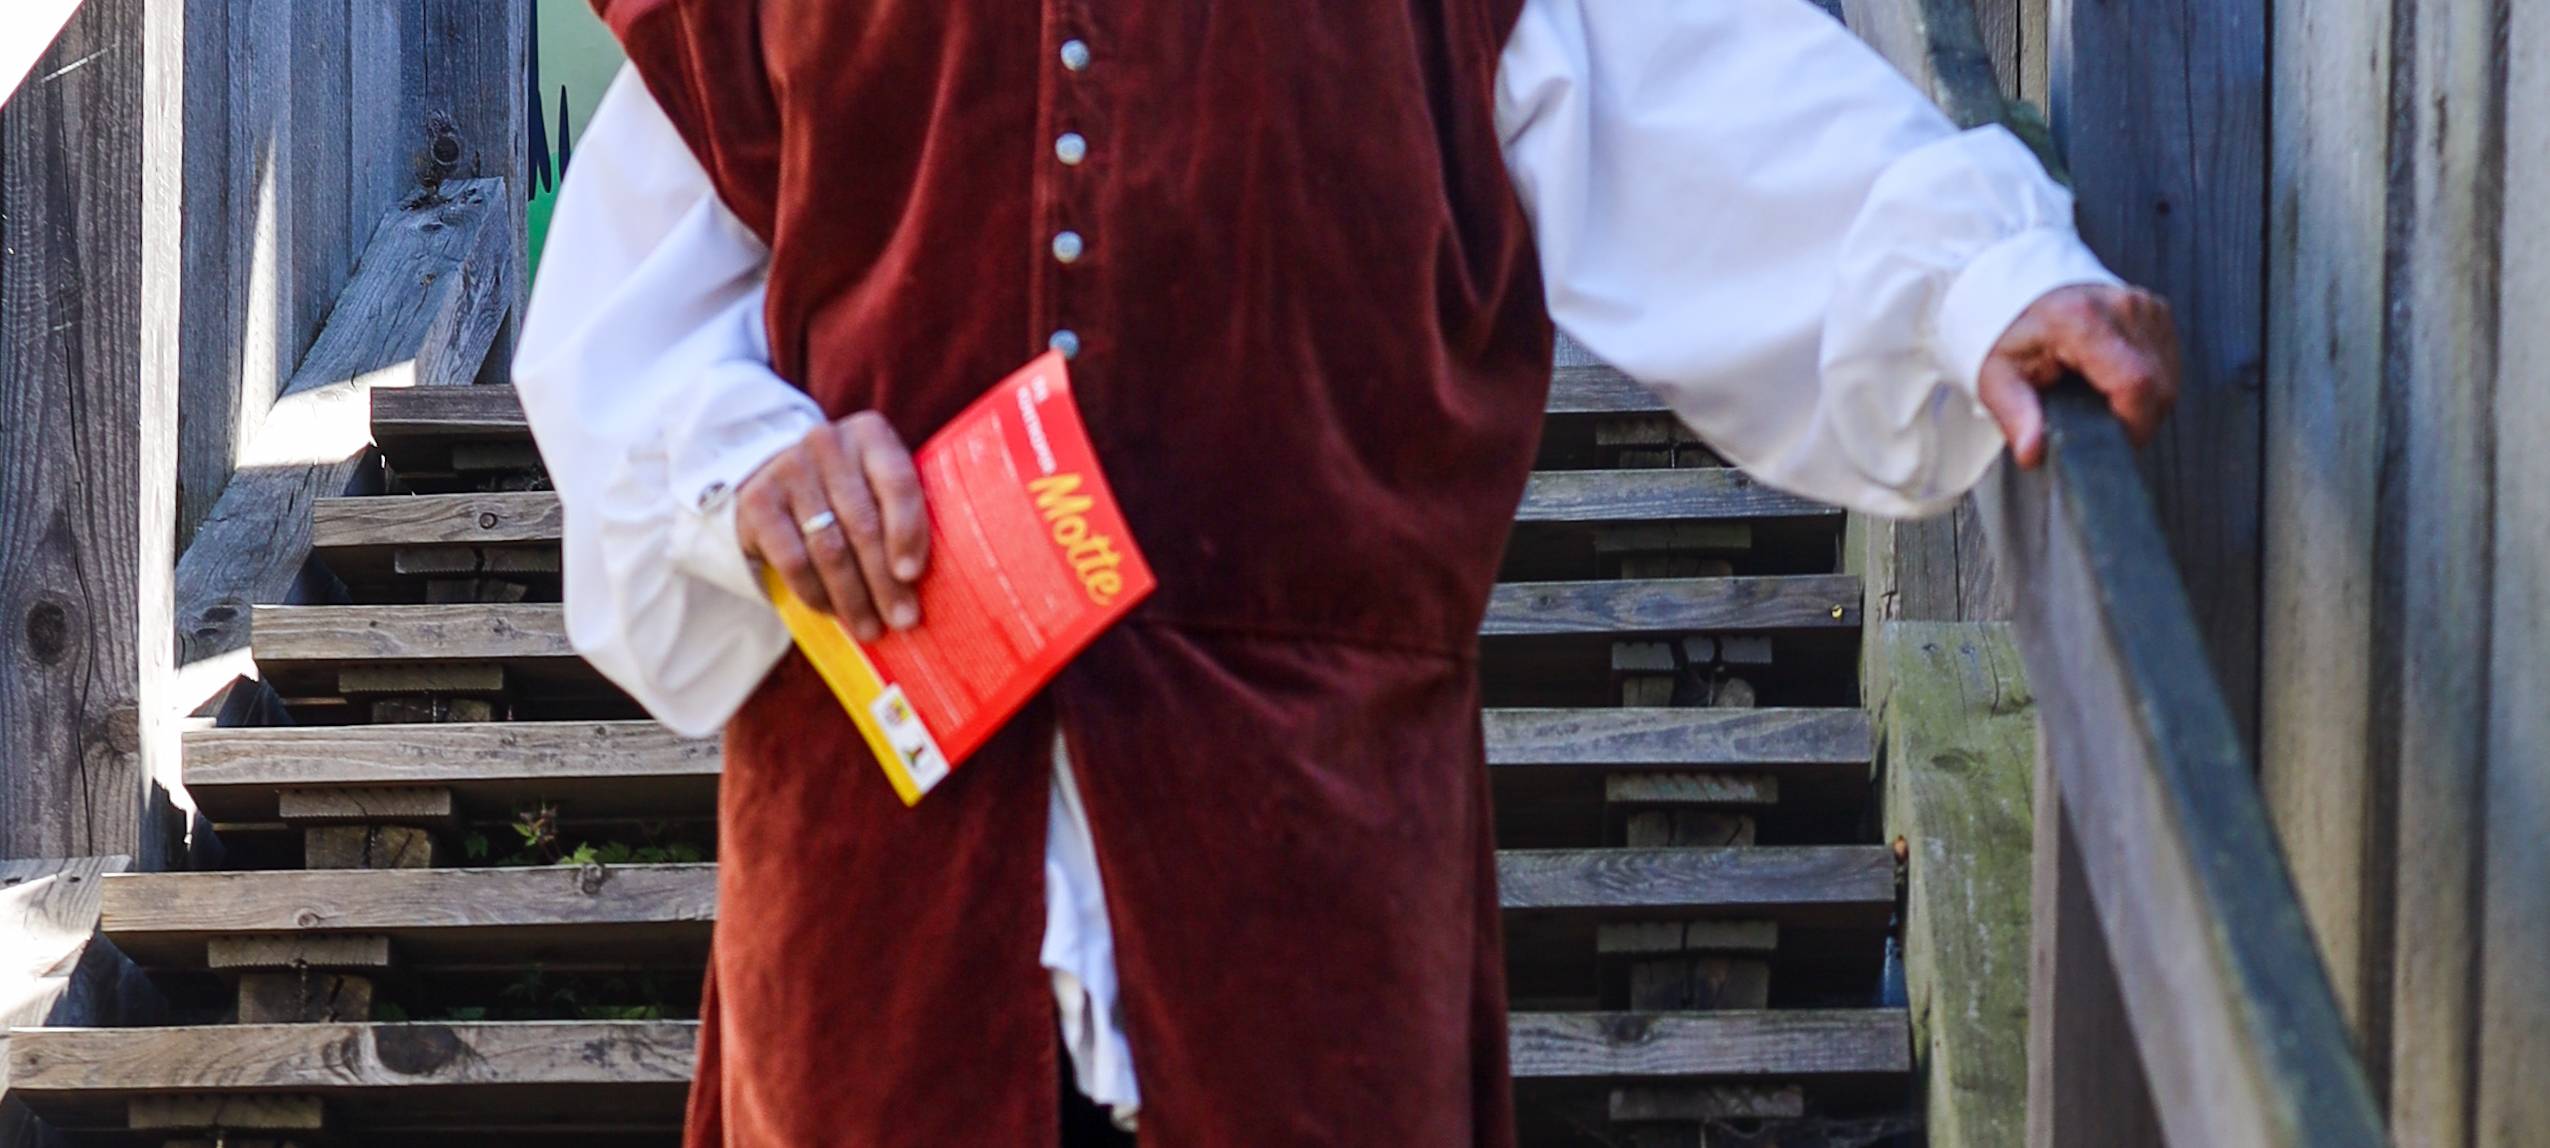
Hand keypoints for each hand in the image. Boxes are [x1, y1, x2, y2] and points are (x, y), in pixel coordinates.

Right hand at [735, 412, 929, 640]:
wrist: (779, 478)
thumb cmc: (852, 490)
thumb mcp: (880, 486)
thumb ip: (903, 515)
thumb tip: (924, 583)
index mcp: (871, 435)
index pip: (896, 483)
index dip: (907, 532)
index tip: (913, 575)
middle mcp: (828, 442)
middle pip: (863, 524)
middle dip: (885, 581)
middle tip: (902, 620)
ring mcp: (788, 469)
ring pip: (828, 548)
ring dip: (853, 597)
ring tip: (870, 628)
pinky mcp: (758, 502)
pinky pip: (793, 560)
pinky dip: (816, 593)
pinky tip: (832, 612)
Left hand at [1977, 283, 2181, 467]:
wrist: (2026, 295)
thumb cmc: (2013, 339)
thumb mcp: (1997, 378)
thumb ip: (2015, 415)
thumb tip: (2032, 453)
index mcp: (2081, 320)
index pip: (2134, 383)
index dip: (2131, 425)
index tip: (2109, 442)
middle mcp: (2122, 306)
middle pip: (2158, 387)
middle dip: (2135, 421)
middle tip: (2097, 424)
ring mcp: (2146, 307)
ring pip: (2168, 381)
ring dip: (2143, 405)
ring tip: (2102, 402)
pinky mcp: (2159, 313)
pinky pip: (2169, 366)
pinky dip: (2148, 386)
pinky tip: (2115, 385)